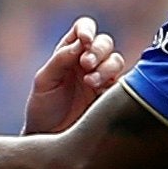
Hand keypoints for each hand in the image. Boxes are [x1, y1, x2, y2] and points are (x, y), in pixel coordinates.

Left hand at [23, 16, 125, 134]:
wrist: (49, 139)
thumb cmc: (42, 110)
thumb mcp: (44, 82)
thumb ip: (60, 60)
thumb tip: (81, 43)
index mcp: (69, 53)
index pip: (83, 29)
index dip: (87, 29)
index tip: (84, 40)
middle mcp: (87, 63)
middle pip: (104, 42)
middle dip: (97, 50)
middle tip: (85, 65)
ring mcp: (102, 79)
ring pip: (116, 60)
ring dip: (106, 66)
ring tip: (90, 82)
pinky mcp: (113, 97)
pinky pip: (124, 82)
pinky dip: (114, 81)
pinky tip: (102, 90)